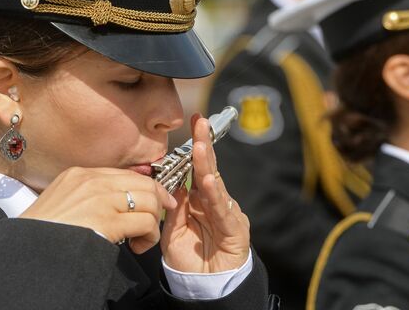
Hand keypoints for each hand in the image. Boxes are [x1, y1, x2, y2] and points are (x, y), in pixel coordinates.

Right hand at [19, 167, 176, 253]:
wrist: (27, 246)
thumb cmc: (42, 229)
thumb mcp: (62, 197)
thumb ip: (88, 192)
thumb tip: (117, 196)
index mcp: (81, 174)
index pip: (128, 174)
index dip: (148, 187)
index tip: (158, 200)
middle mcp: (92, 181)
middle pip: (143, 184)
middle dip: (157, 203)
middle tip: (152, 222)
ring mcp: (100, 199)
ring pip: (149, 201)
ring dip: (153, 222)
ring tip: (141, 238)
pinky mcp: (107, 221)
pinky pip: (145, 222)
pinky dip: (149, 236)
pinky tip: (137, 246)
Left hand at [160, 114, 250, 272]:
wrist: (204, 288)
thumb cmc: (190, 259)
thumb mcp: (173, 229)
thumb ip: (175, 206)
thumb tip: (175, 182)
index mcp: (200, 199)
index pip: (197, 168)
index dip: (194, 147)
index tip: (193, 123)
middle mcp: (215, 202)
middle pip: (209, 168)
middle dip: (204, 144)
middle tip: (200, 122)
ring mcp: (226, 214)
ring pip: (215, 185)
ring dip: (206, 165)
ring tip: (199, 146)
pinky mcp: (235, 230)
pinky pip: (222, 210)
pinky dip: (215, 195)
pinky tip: (209, 180)